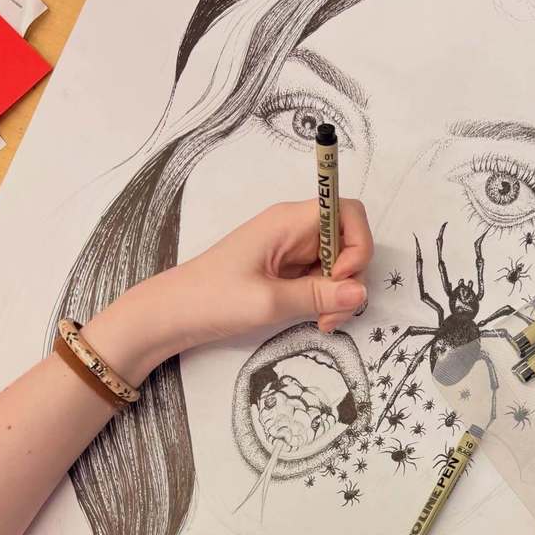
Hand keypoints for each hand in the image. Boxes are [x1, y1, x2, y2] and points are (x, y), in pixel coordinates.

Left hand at [176, 198, 371, 342]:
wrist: (173, 315)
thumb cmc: (212, 299)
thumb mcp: (268, 301)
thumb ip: (318, 296)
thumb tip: (361, 293)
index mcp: (288, 222)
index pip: (347, 211)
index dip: (357, 243)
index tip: (342, 276)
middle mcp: (294, 231)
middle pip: (347, 242)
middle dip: (350, 279)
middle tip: (332, 313)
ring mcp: (291, 252)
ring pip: (337, 266)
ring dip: (338, 295)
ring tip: (322, 323)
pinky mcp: (286, 273)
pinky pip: (320, 280)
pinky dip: (325, 301)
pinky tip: (314, 320)